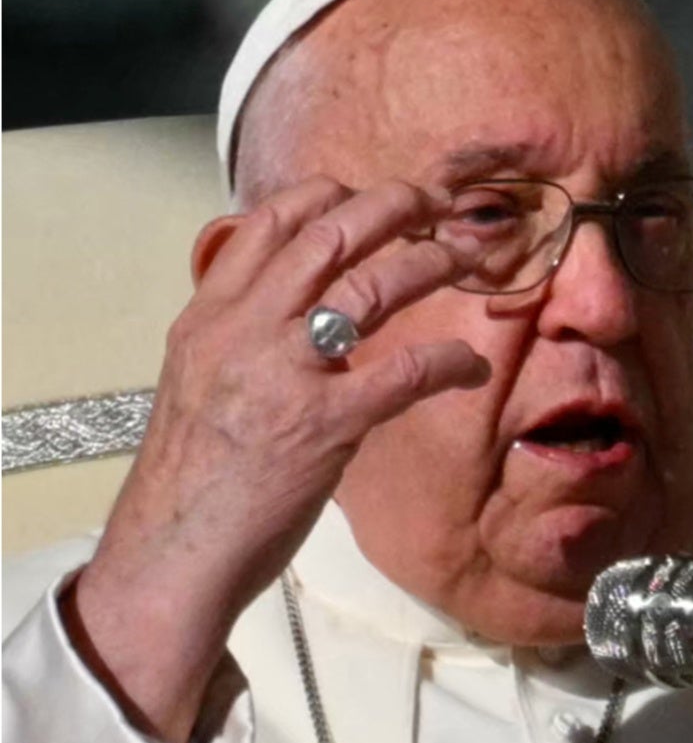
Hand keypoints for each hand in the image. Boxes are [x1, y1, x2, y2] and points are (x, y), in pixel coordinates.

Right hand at [69, 177, 488, 742]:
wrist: (169, 551)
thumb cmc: (191, 478)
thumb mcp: (198, 382)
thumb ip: (240, 338)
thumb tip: (290, 310)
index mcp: (210, 318)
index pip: (267, 225)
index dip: (325, 195)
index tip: (365, 192)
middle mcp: (243, 330)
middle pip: (327, 237)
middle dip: (391, 207)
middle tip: (436, 203)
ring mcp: (284, 373)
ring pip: (369, 286)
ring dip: (429, 262)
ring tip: (466, 259)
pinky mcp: (324, 424)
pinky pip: (405, 371)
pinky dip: (450, 362)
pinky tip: (472, 366)